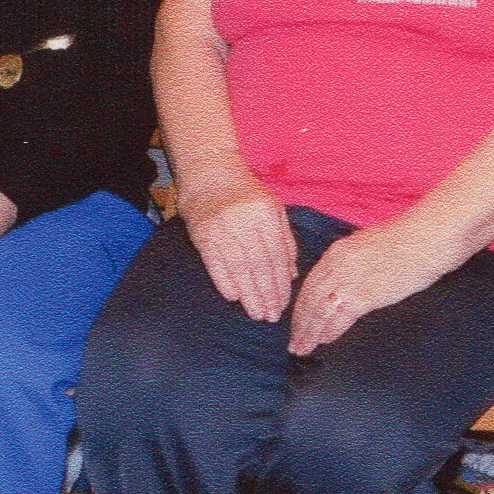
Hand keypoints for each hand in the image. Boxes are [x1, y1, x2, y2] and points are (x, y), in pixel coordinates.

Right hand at [182, 179, 296, 322]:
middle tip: (272, 317)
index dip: (280, 283)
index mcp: (265, 214)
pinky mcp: (202, 235)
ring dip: (248, 294)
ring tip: (257, 314)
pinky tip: (233, 298)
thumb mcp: (273, 209)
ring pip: (238, 268)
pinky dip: (224, 281)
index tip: (284, 304)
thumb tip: (291, 275)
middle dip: (267, 294)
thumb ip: (284, 241)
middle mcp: (243, 221)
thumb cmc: (247, 194)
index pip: (275, 255)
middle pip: (258, 265)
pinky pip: (214, 263)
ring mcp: (221, 228)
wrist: (210, 176)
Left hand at [288, 220, 452, 356]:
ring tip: (302, 348)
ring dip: (309, 333)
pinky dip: (330, 331)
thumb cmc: (408, 239)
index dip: (302, 305)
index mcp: (337, 251)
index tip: (298, 319)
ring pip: (319, 312)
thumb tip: (348, 280)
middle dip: (300, 323)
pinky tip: (324, 341)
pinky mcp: (364, 296)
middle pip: (310, 300)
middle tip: (294, 341)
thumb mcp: (369, 244)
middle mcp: (337, 266)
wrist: (426, 239)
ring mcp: (349, 281)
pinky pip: (339, 318)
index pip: (311, 283)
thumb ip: (353, 262)